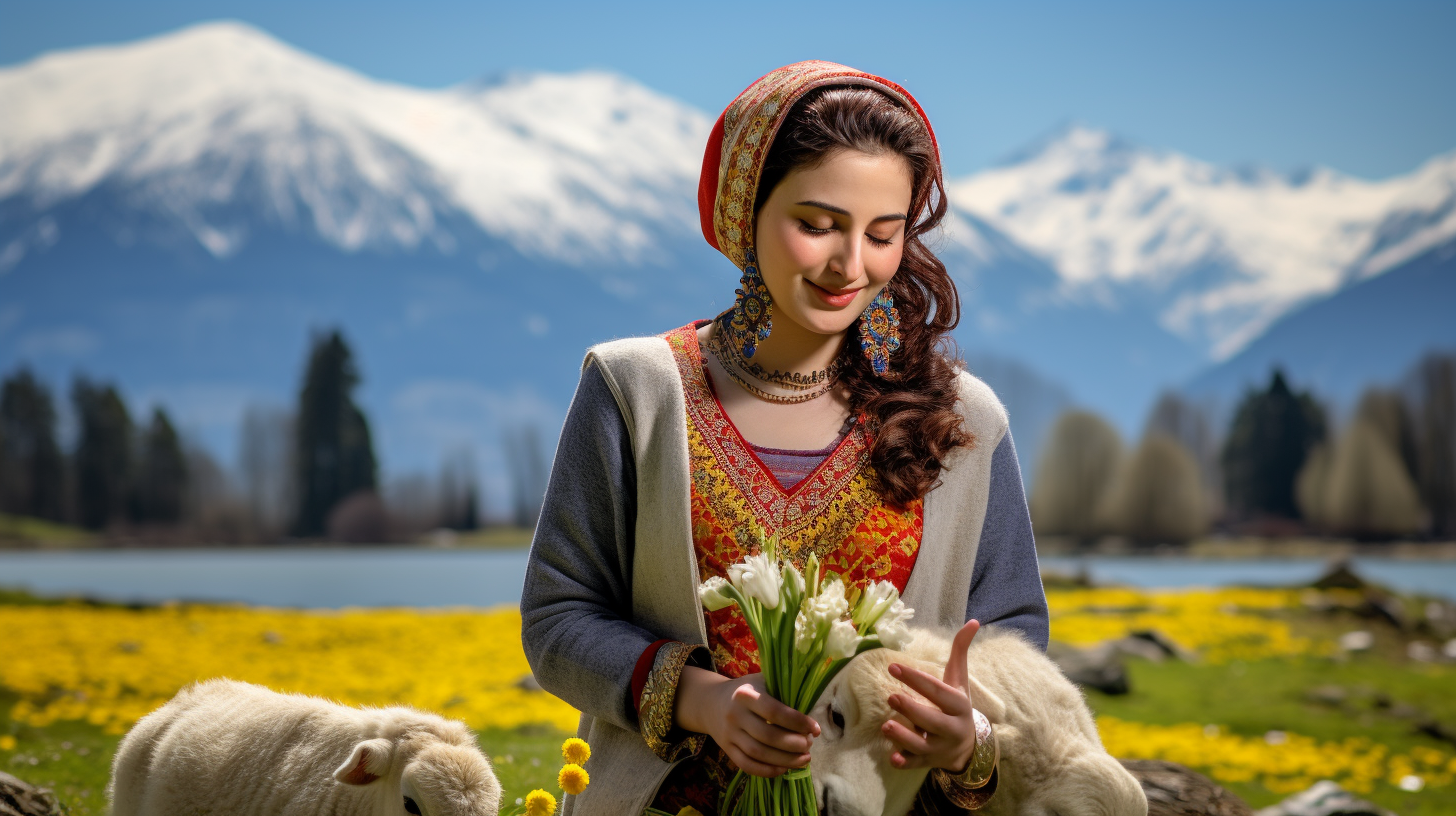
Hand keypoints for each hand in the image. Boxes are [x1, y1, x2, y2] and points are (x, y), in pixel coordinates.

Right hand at [676, 668, 820, 777]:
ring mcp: (729, 734)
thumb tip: (811, 709)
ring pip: (758, 753)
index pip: (774, 711)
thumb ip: (781, 691)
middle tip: (809, 745)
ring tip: (804, 759)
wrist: (711, 702)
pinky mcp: (726, 749)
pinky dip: (766, 771)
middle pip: (767, 735)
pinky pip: (746, 765)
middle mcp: (735, 715)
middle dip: (794, 744)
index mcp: (745, 695)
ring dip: (785, 760)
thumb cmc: (746, 690)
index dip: (797, 722)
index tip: (815, 729)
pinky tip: (783, 768)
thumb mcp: (761, 681)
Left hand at [881, 619, 980, 771]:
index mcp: (959, 705)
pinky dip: (905, 763)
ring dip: (904, 737)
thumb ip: (960, 652)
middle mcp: (952, 728)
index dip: (917, 679)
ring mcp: (940, 747)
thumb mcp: (959, 681)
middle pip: (933, 720)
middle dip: (912, 709)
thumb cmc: (956, 706)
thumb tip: (973, 621)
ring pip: (922, 745)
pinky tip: (893, 758)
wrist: (968, 748)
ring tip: (886, 725)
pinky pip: (916, 764)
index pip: (938, 691)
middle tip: (891, 696)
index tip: (893, 666)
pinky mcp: (928, 762)